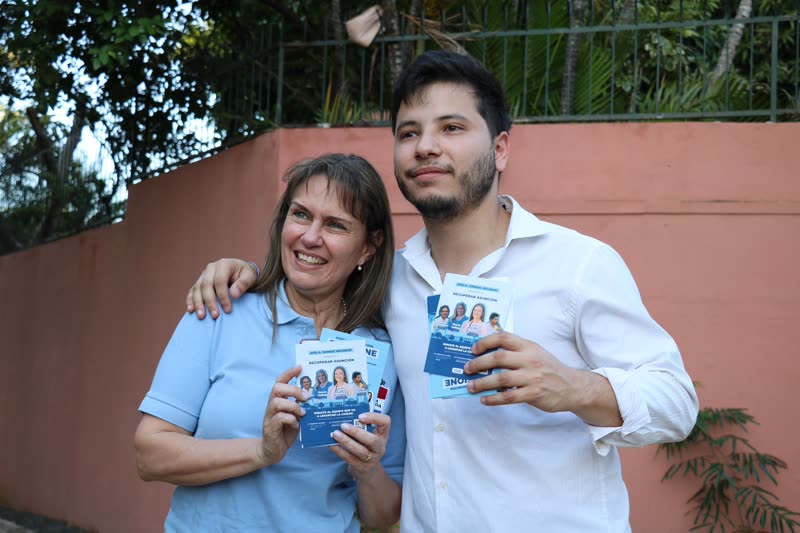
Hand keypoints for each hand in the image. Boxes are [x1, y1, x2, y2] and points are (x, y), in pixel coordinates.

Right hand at [185, 258, 257, 318]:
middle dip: (209, 302)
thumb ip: (244, 284)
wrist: (241, 273)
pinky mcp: (199, 282)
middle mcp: (211, 268)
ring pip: (197, 289)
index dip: (223, 296)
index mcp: (223, 264)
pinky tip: (191, 310)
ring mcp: (203, 275)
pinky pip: (192, 291)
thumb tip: (234, 294)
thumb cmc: (247, 275)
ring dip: (198, 303)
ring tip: (201, 316)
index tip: (228, 310)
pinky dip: (190, 300)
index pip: (219, 281)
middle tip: (215, 316)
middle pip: (206, 285)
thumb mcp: (250, 277)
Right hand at [257, 365, 307, 466]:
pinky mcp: (270, 427)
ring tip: (303, 413)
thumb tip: (315, 397)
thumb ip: (301, 406)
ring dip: (293, 406)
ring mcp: (269, 416)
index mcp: (279, 399)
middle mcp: (272, 405)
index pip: (280, 381)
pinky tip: (297, 424)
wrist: (274, 450)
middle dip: (293, 389)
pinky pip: (279, 418)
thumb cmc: (286, 430)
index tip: (300, 367)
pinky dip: (290, 420)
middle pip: (277, 388)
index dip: (289, 372)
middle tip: (306, 397)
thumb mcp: (296, 415)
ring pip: (277, 402)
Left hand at [330, 413, 390, 480]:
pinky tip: (331, 445)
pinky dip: (339, 451)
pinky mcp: (361, 467)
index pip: (385, 422)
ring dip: (347, 442)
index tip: (360, 416)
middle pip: (372, 440)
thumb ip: (360, 426)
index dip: (374, 418)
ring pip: (360, 451)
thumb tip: (342, 416)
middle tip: (343, 425)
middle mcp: (380, 446)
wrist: (368, 469)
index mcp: (382, 434)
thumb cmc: (365, 445)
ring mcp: (372, 458)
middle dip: (357, 432)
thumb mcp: (368, 434)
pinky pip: (350, 459)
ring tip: (335, 434)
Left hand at [464, 332, 579, 410]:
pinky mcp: (534, 394)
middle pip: (498, 358)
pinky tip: (484, 400)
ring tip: (471, 386)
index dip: (485, 341)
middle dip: (478, 363)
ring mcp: (532, 377)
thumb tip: (486, 356)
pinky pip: (509, 397)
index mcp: (528, 346)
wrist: (572, 387)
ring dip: (482, 383)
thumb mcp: (535, 353)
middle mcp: (530, 359)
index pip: (503, 337)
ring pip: (501, 379)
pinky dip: (494, 399)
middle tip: (467, 369)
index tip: (473, 349)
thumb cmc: (548, 369)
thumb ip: (515, 352)